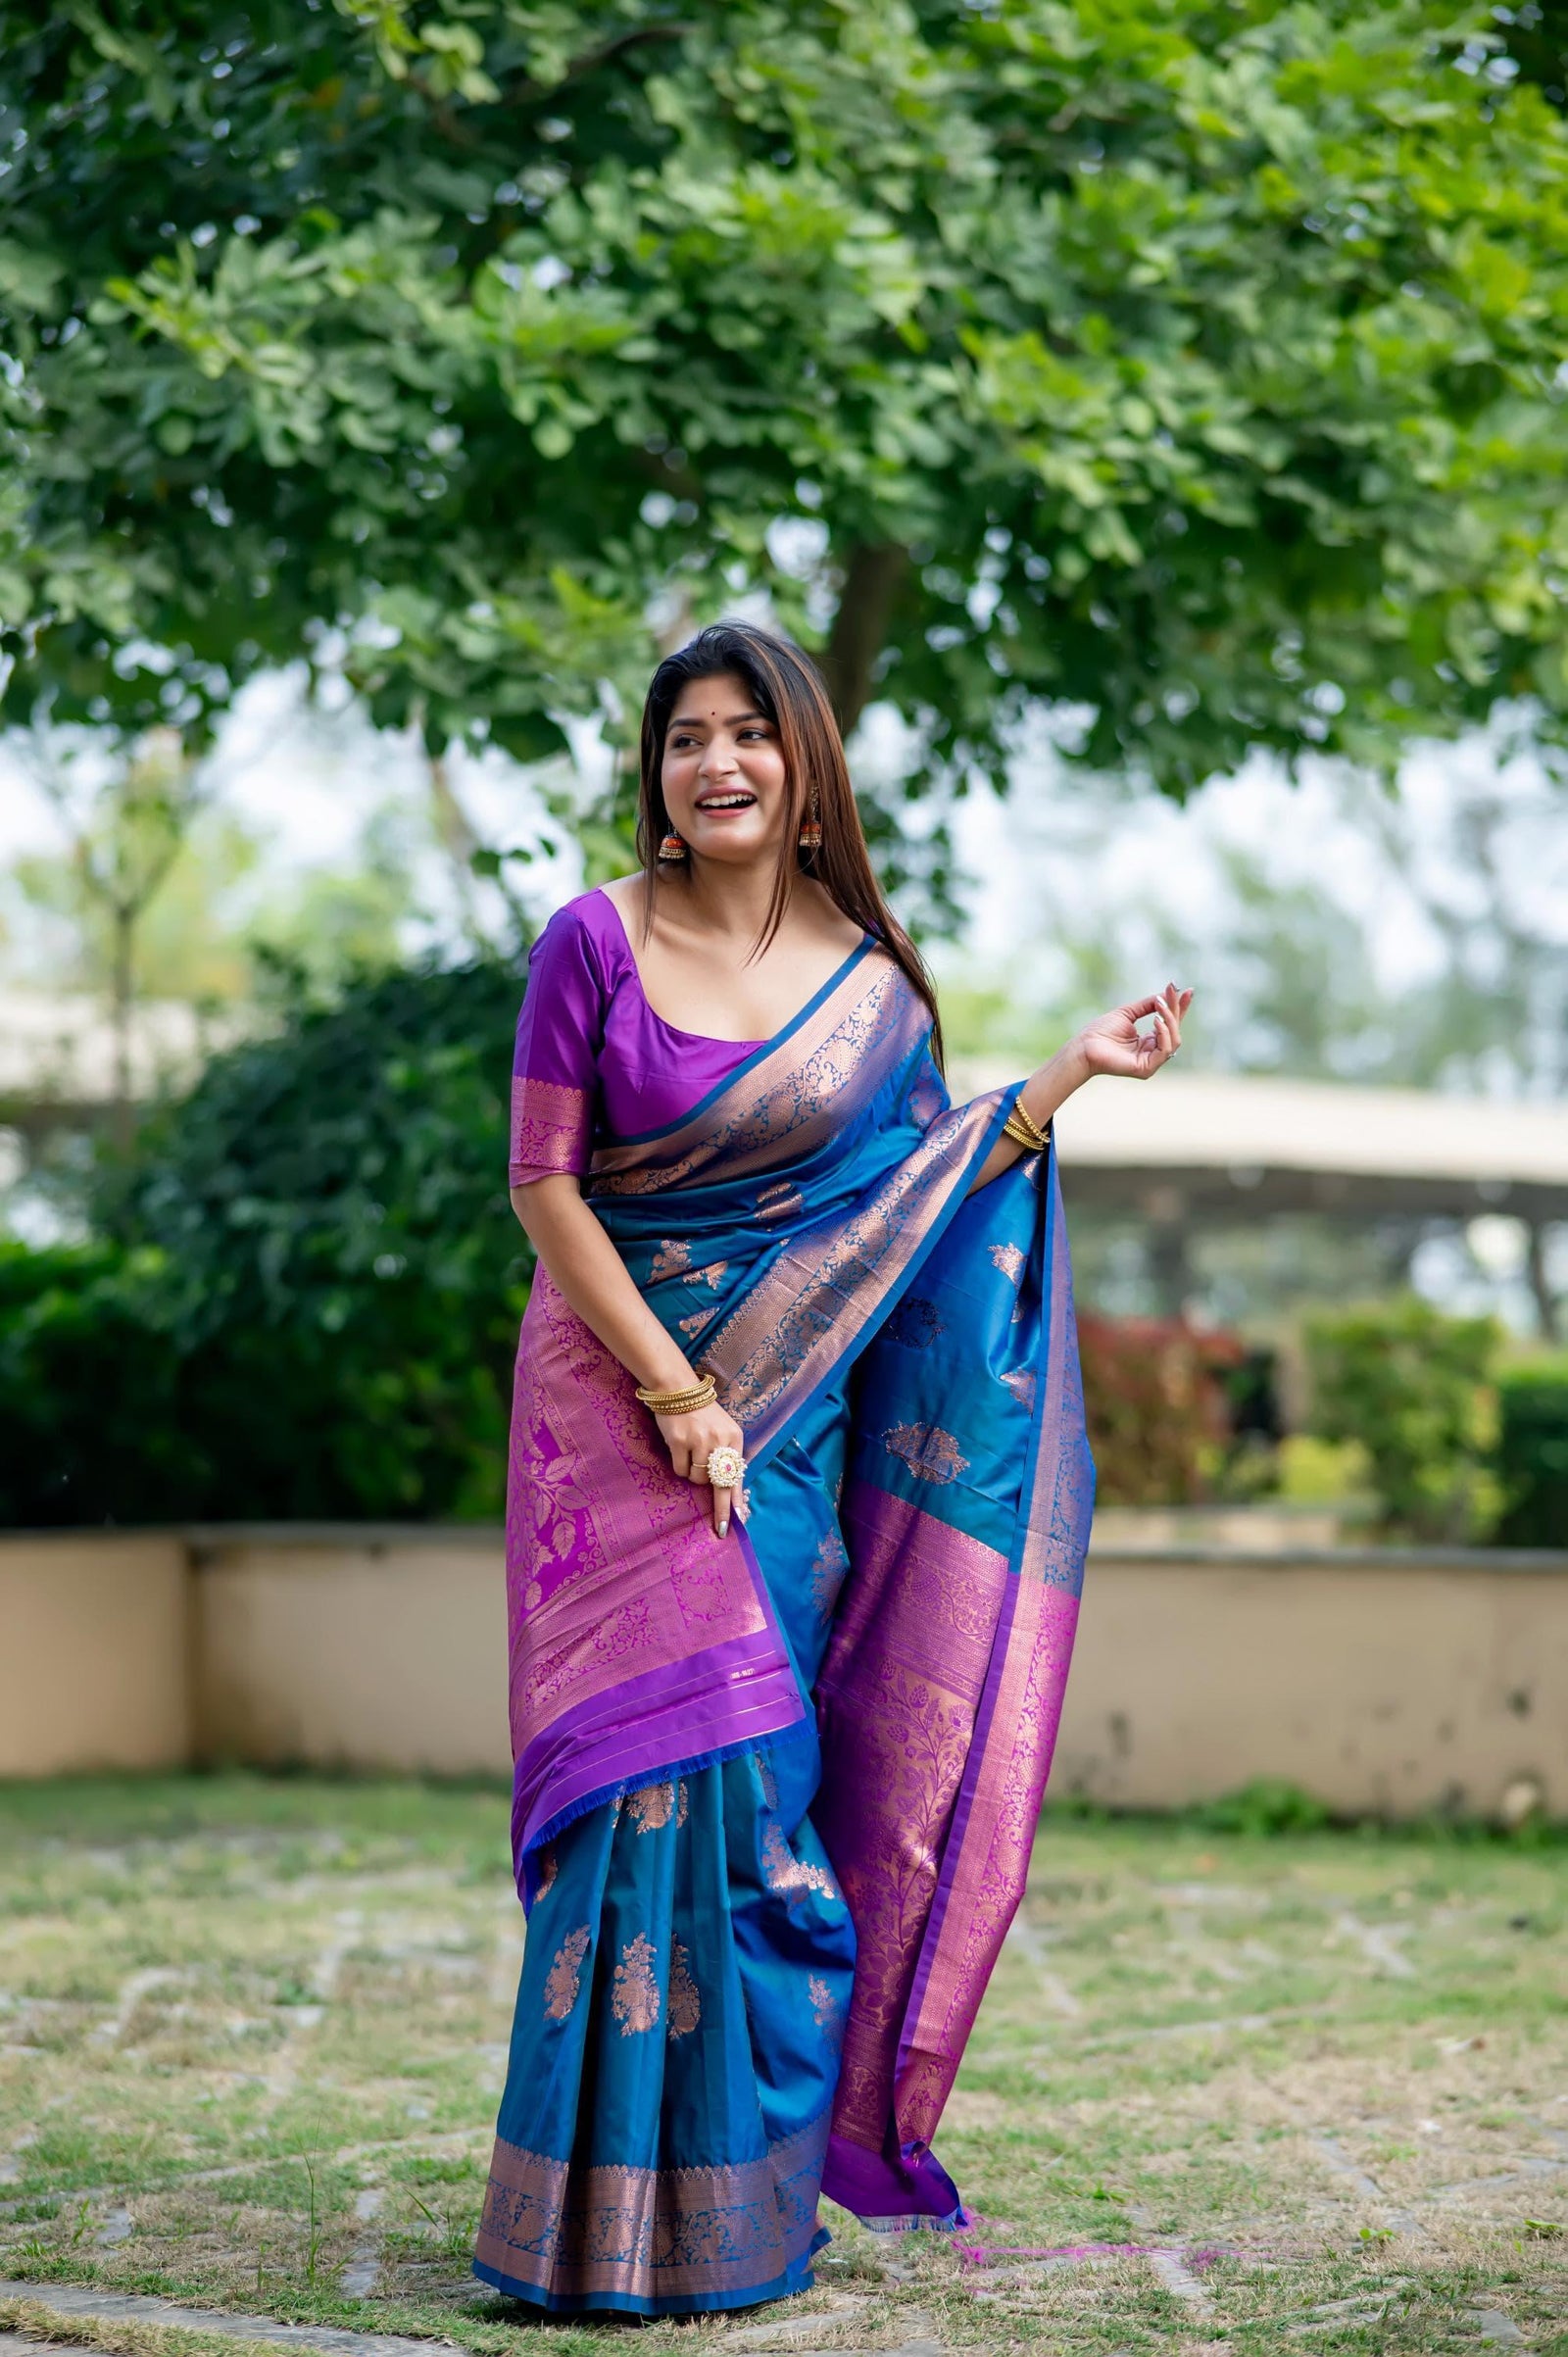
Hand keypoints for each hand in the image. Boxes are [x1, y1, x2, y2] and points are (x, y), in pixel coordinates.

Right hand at [654, 1400, 746, 1537]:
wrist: (678, 1389)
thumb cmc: (701, 1414)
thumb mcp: (722, 1431)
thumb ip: (727, 1457)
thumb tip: (730, 1492)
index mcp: (734, 1438)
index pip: (737, 1475)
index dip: (736, 1500)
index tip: (737, 1521)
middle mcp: (720, 1441)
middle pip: (721, 1485)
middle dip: (721, 1509)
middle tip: (721, 1527)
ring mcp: (700, 1442)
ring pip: (697, 1478)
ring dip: (693, 1474)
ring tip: (691, 1455)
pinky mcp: (680, 1442)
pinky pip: (681, 1471)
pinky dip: (680, 1467)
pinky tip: (679, 1450)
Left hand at [1073, 982, 1191, 1080]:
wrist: (1084, 1046)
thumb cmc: (1101, 1032)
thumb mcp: (1128, 1013)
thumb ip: (1148, 1005)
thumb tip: (1167, 994)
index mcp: (1148, 1041)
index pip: (1169, 1024)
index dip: (1180, 1008)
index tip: (1187, 990)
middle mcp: (1152, 1052)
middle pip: (1174, 1030)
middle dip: (1176, 1009)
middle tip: (1173, 991)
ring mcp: (1151, 1062)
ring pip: (1174, 1040)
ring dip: (1169, 1019)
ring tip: (1160, 1004)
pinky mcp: (1147, 1069)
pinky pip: (1165, 1050)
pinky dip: (1164, 1033)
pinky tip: (1156, 1020)